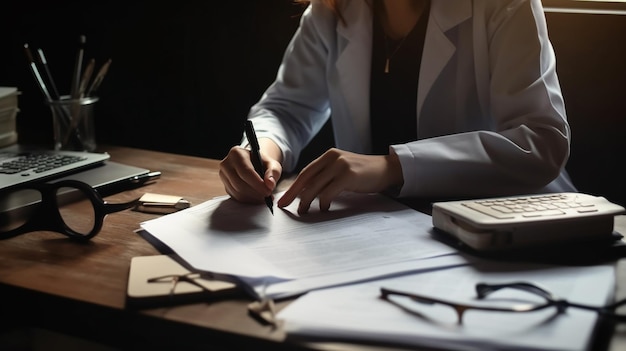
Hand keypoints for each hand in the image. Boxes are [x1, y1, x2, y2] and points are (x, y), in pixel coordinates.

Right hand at [219, 141, 282, 203]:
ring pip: (237, 192)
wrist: (254, 165)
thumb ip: (273, 172)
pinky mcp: (225, 186)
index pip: (245, 171)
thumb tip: (269, 184)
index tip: (268, 191)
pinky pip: (236, 197)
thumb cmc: (262, 163)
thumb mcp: (272, 164)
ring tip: (264, 196)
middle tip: (268, 195)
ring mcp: (224, 176)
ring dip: (253, 198)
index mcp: (237, 153)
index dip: (257, 183)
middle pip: (239, 183)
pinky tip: (257, 197)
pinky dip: (248, 200)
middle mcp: (226, 164)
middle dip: (255, 192)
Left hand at [278, 148, 403, 213]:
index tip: (283, 198)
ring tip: (302, 211)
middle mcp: (332, 158)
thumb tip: (306, 193)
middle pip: (306, 178)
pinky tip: (323, 208)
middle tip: (284, 205)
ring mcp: (340, 165)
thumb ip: (326, 177)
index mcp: (328, 156)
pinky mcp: (348, 175)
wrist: (386, 169)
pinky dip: (323, 202)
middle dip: (293, 193)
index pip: (306, 172)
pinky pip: (328, 192)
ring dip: (306, 201)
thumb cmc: (363, 174)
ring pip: (315, 186)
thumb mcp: (342, 170)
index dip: (293, 186)